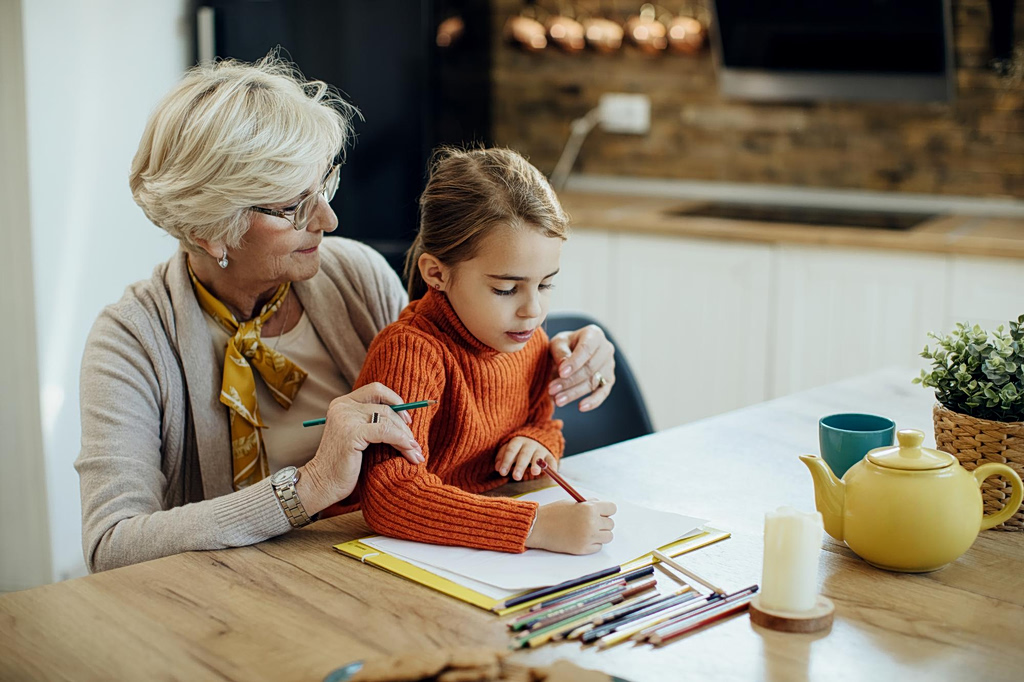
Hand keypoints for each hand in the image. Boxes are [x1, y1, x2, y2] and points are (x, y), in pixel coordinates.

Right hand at [298, 383, 424, 513]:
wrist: (322, 484)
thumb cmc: (343, 464)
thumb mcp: (357, 436)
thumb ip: (371, 421)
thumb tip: (406, 416)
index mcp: (343, 403)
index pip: (376, 389)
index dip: (396, 401)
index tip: (407, 420)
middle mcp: (342, 406)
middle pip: (385, 406)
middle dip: (404, 426)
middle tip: (415, 444)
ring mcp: (346, 418)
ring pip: (388, 419)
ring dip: (406, 437)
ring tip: (416, 453)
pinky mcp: (351, 433)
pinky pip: (386, 431)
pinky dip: (401, 441)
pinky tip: (410, 451)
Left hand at [495, 437, 556, 480]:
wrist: (537, 437)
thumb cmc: (519, 447)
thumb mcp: (509, 448)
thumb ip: (502, 456)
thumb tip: (497, 468)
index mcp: (518, 441)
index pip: (511, 450)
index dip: (506, 461)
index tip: (502, 472)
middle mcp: (530, 444)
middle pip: (524, 455)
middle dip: (520, 466)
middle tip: (516, 477)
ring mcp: (540, 449)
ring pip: (538, 457)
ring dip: (537, 465)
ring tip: (534, 473)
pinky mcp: (549, 454)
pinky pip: (551, 460)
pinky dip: (552, 467)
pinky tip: (550, 476)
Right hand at [525, 499, 616, 554]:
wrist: (538, 527)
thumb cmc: (554, 513)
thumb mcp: (573, 503)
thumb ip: (589, 505)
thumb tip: (603, 508)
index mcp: (589, 508)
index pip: (612, 508)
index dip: (606, 510)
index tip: (600, 512)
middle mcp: (591, 523)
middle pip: (610, 524)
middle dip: (602, 523)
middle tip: (590, 522)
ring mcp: (588, 537)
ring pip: (608, 536)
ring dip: (600, 534)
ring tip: (587, 531)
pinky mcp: (583, 549)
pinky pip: (598, 547)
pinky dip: (593, 544)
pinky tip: (581, 538)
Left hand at [547, 324, 614, 411]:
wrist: (571, 351)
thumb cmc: (564, 345)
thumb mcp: (558, 343)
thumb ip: (560, 352)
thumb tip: (564, 366)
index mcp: (594, 334)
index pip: (586, 349)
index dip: (574, 362)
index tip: (561, 372)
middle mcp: (606, 348)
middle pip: (589, 368)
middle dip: (569, 381)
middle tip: (551, 390)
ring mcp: (609, 365)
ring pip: (593, 382)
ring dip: (574, 393)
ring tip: (557, 400)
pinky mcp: (609, 380)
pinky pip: (603, 393)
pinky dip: (593, 401)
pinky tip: (581, 407)